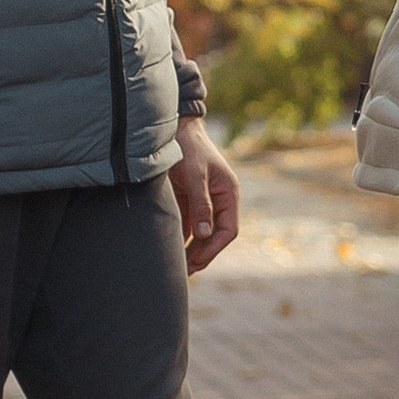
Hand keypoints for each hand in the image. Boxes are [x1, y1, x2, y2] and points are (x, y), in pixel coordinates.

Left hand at [169, 117, 240, 275]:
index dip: (214, 248)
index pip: (228, 230)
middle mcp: (218, 199)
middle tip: (185, 271)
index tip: (197, 261)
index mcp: (228, 193)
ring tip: (177, 266)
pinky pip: (187, 224)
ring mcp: (202, 200)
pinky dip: (180, 238)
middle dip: (202, 254)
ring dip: (191, 249)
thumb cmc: (188, 146)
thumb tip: (206, 235)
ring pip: (200, 233)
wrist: (174, 127)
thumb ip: (201, 204)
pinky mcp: (187, 199)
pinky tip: (170, 250)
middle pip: (214, 235)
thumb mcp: (195, 174)